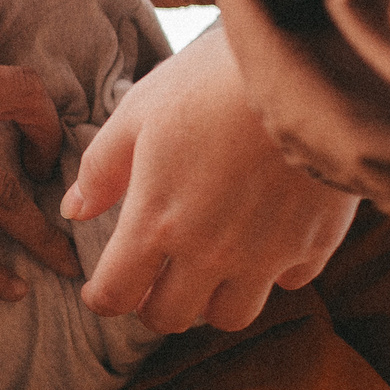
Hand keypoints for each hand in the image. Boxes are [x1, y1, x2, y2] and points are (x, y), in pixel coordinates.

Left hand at [70, 28, 361, 331]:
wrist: (308, 72)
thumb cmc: (210, 84)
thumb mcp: (139, 113)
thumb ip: (102, 169)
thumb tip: (74, 209)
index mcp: (157, 222)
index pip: (117, 294)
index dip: (102, 299)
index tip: (101, 291)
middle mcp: (209, 252)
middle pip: (172, 317)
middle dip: (153, 305)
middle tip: (152, 280)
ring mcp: (266, 255)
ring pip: (231, 316)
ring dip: (211, 301)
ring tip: (205, 271)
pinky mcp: (315, 245)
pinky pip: (288, 283)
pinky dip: (271, 274)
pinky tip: (263, 243)